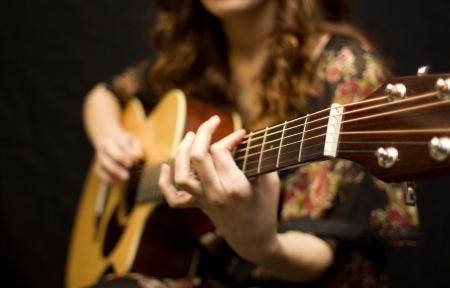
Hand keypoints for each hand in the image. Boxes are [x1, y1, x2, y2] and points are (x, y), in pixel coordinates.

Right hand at [93, 130, 142, 185]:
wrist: (110, 140)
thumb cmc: (126, 143)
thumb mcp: (134, 142)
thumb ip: (137, 148)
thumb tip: (136, 157)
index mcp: (117, 139)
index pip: (121, 145)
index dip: (127, 154)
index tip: (134, 163)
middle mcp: (106, 146)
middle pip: (109, 155)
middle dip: (117, 165)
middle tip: (127, 175)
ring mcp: (100, 156)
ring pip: (103, 164)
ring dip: (113, 174)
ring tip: (124, 181)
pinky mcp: (97, 165)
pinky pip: (99, 173)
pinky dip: (108, 180)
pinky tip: (118, 184)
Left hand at [159, 116, 280, 260]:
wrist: (254, 241)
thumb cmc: (266, 208)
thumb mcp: (270, 181)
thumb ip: (259, 158)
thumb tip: (243, 137)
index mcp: (236, 187)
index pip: (220, 151)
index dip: (230, 137)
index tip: (241, 135)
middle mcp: (215, 194)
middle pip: (198, 156)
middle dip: (203, 132)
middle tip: (213, 121)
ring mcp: (204, 202)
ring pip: (182, 174)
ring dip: (182, 151)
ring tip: (190, 136)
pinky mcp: (198, 207)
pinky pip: (173, 199)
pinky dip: (164, 183)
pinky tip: (165, 167)